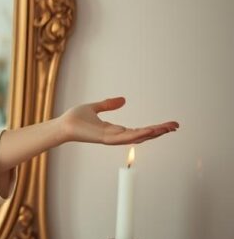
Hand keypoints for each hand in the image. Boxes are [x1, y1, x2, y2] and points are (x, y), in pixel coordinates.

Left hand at [57, 97, 178, 144]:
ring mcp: (112, 138)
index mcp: (115, 130)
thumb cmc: (75, 118)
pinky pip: (125, 137)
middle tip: (176, 126)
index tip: (168, 124)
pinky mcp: (106, 138)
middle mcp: (116, 136)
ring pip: (137, 137)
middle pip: (143, 134)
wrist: (63, 124)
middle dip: (160, 131)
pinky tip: (150, 131)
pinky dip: (138, 135)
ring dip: (153, 133)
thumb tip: (123, 100)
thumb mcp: (95, 108)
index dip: (154, 128)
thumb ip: (108, 104)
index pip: (139, 129)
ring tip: (169, 128)